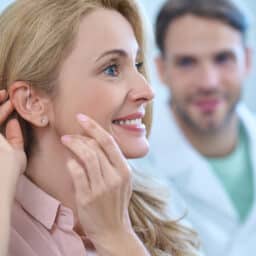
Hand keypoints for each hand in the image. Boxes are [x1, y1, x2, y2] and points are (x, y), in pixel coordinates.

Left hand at [0, 89, 25, 196]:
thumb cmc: (8, 175)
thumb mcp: (17, 154)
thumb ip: (15, 135)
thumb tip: (12, 122)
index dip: (1, 103)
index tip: (9, 95)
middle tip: (3, 94)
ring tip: (3, 106)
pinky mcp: (2, 148)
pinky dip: (0, 126)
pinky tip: (3, 122)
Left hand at [61, 114, 133, 244]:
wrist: (114, 230)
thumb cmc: (116, 202)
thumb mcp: (123, 181)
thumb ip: (114, 162)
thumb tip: (95, 143)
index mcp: (125, 170)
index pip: (109, 142)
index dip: (94, 127)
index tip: (82, 118)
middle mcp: (115, 176)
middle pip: (95, 147)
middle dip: (80, 137)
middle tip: (69, 135)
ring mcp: (102, 187)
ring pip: (86, 157)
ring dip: (73, 146)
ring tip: (66, 141)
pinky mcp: (88, 197)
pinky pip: (77, 173)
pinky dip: (71, 163)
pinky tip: (69, 161)